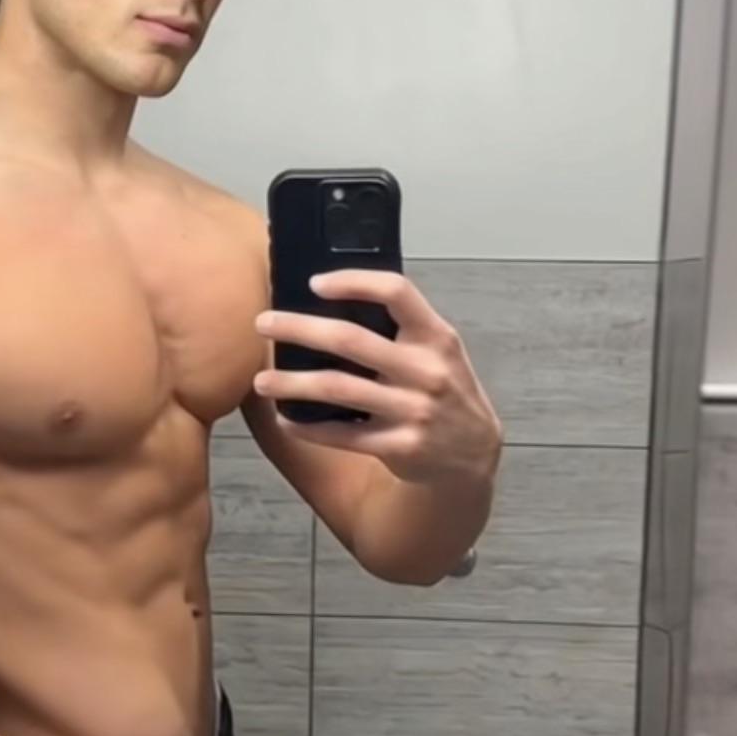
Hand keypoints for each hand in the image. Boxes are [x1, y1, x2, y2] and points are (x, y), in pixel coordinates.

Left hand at [254, 270, 502, 483]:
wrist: (474, 453)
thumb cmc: (445, 391)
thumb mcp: (440, 352)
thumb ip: (402, 329)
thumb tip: (335, 302)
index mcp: (435, 337)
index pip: (396, 292)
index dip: (353, 282)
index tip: (315, 283)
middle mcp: (426, 370)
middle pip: (350, 340)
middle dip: (299, 328)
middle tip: (264, 323)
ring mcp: (413, 410)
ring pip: (337, 388)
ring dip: (292, 383)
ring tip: (262, 381)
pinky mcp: (399, 446)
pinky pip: (342, 434)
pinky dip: (308, 427)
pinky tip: (287, 420)